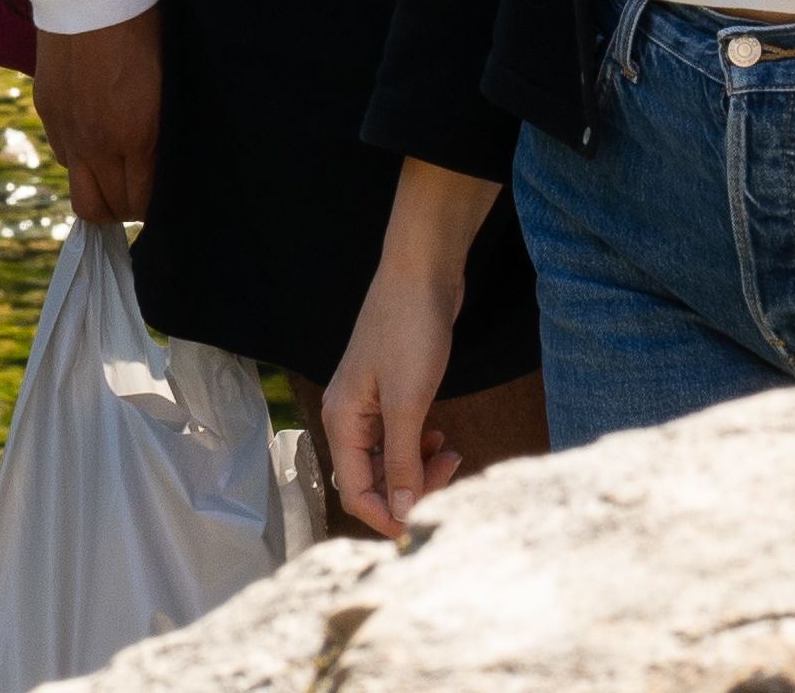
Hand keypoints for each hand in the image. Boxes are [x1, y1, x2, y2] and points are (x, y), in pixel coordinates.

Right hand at [30, 10, 161, 226]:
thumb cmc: (147, 25)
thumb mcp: (170, 82)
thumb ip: (163, 131)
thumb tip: (163, 162)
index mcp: (137, 134)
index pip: (140, 203)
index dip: (152, 205)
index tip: (160, 193)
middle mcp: (96, 141)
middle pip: (102, 209)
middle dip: (124, 207)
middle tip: (139, 188)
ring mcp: (66, 127)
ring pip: (77, 188)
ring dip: (98, 184)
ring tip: (116, 162)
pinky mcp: (46, 109)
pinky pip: (62, 154)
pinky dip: (79, 154)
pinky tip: (95, 129)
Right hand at [316, 261, 462, 539]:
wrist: (422, 271)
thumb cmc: (410, 329)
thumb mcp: (408, 402)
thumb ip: (403, 460)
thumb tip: (402, 512)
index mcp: (342, 421)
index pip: (355, 492)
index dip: (387, 515)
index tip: (424, 523)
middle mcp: (349, 417)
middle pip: (372, 479)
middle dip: (410, 487)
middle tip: (451, 471)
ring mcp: (369, 404)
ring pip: (389, 459)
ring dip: (419, 467)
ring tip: (452, 453)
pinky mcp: (390, 392)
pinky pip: (400, 437)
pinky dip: (420, 445)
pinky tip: (440, 437)